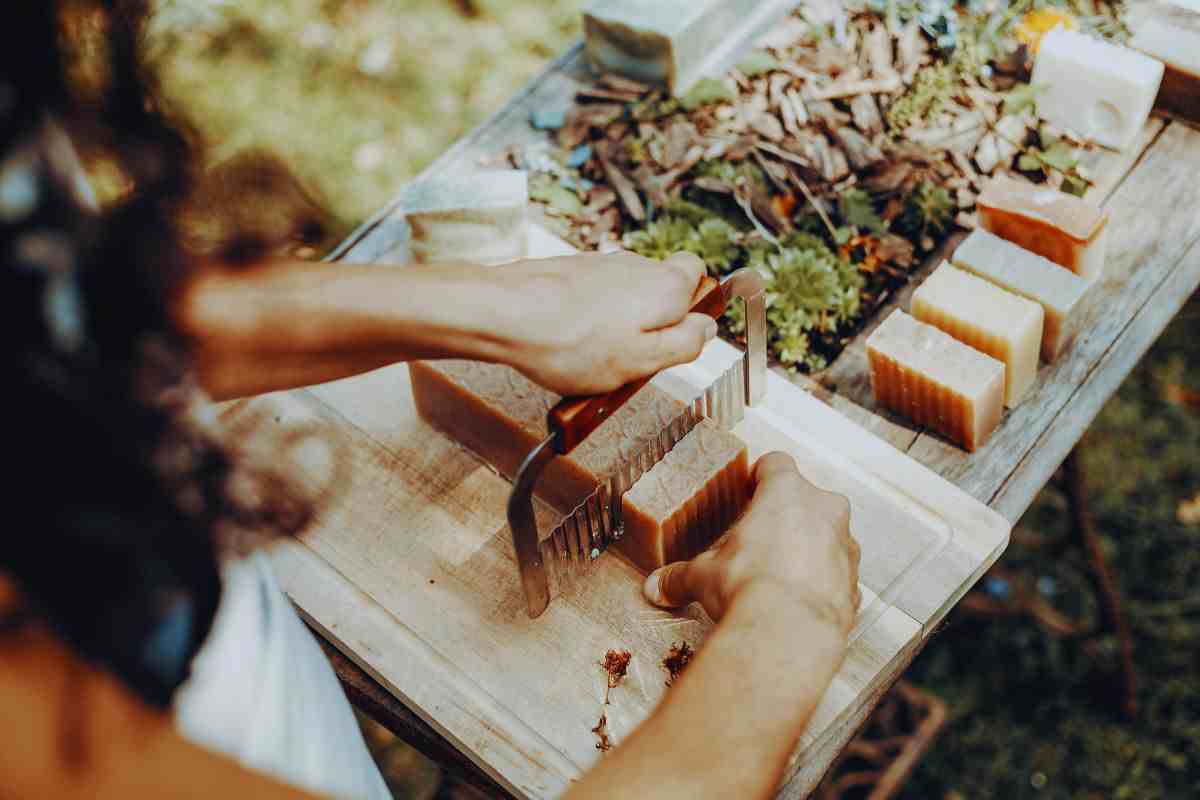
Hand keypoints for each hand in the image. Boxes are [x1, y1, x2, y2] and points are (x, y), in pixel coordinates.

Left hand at [499, 251, 717, 395]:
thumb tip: (707, 329)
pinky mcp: (568, 272)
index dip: (692, 308)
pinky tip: (566, 348)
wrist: (505, 315)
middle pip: (659, 288)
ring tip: (591, 360)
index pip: (698, 274)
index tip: (676, 338)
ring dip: (616, 325)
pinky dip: (585, 321)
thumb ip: (684, 344)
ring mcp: (599, 266)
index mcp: (665, 285)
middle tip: (632, 358)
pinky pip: (590, 300)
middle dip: (652, 322)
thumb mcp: (643, 361)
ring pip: (623, 295)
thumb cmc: (571, 342)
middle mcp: (636, 266)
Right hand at [642, 452, 861, 633]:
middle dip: (785, 515)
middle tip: (760, 538)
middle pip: (806, 499)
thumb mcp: (703, 576)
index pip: (776, 464)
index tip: (750, 490)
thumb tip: (657, 586)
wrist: (789, 632)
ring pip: (828, 535)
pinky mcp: (854, 583)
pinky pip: (837, 574)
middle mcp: (824, 510)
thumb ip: (680, 576)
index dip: (761, 476)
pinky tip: (797, 601)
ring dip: (808, 548)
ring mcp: (845, 546)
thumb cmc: (749, 587)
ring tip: (779, 574)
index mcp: (786, 492)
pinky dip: (821, 582)